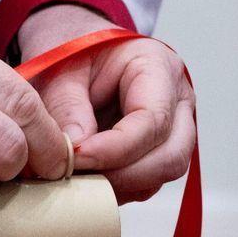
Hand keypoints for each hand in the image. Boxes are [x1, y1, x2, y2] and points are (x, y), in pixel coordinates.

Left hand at [17, 4, 195, 203]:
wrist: (76, 49)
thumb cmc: (73, 52)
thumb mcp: (60, 69)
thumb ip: (67, 107)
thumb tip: (76, 153)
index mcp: (158, 66)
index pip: (153, 119)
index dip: (116, 148)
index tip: (78, 159)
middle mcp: (176, 99)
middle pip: (172, 154)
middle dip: (126, 175)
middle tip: (80, 178)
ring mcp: (173, 127)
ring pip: (164, 172)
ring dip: (124, 185)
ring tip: (81, 180)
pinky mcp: (159, 149)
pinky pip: (150, 180)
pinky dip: (122, 187)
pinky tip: (91, 180)